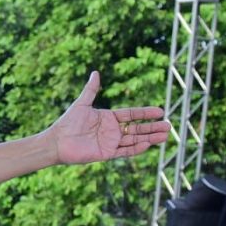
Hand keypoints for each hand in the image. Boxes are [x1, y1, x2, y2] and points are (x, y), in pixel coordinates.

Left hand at [51, 71, 168, 164]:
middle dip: (153, 127)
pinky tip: (147, 144)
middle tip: (169, 126)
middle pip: (137, 128)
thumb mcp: (81, 104)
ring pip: (134, 140)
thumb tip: (95, 72)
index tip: (160, 111)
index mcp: (108, 117)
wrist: (56, 142)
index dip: (146, 113)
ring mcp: (110, 142)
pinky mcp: (106, 154)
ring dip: (149, 138)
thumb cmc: (67, 122)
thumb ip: (91, 89)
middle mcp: (112, 130)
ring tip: (164, 136)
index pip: (132, 114)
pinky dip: (136, 148)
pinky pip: (124, 151)